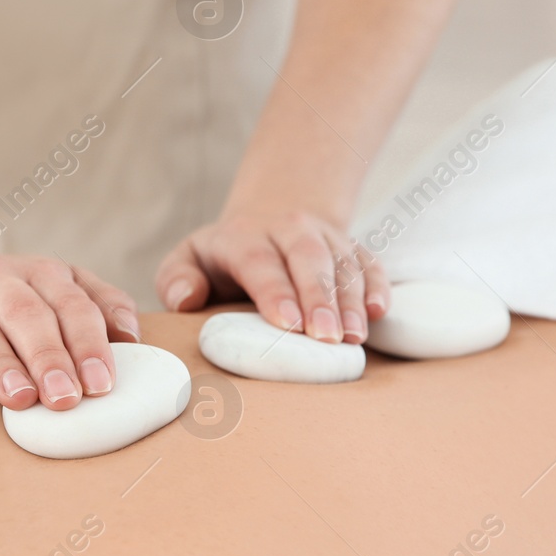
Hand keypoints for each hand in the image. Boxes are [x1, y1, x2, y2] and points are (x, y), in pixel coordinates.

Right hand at [0, 251, 140, 409]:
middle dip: (49, 357)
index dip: (87, 342)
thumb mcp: (46, 284)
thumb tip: (131, 335)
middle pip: (25, 314)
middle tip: (67, 400)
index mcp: (35, 273)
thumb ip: (92, 302)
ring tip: (22, 398)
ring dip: (1, 363)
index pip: (69, 302)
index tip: (102, 383)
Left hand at [155, 212, 387, 342]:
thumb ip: (177, 279)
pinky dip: (378, 286)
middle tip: (327, 338)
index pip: (260, 262)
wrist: (271, 217)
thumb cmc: (223, 256)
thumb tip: (185, 300)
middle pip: (309, 259)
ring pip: (343, 262)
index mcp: (244, 236)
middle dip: (320, 298)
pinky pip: (370, 263)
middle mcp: (289, 229)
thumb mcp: (188, 259)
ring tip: (354, 338)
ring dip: (351, 300)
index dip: (275, 291)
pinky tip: (379, 312)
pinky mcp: (352, 247)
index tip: (288, 324)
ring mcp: (325, 236)